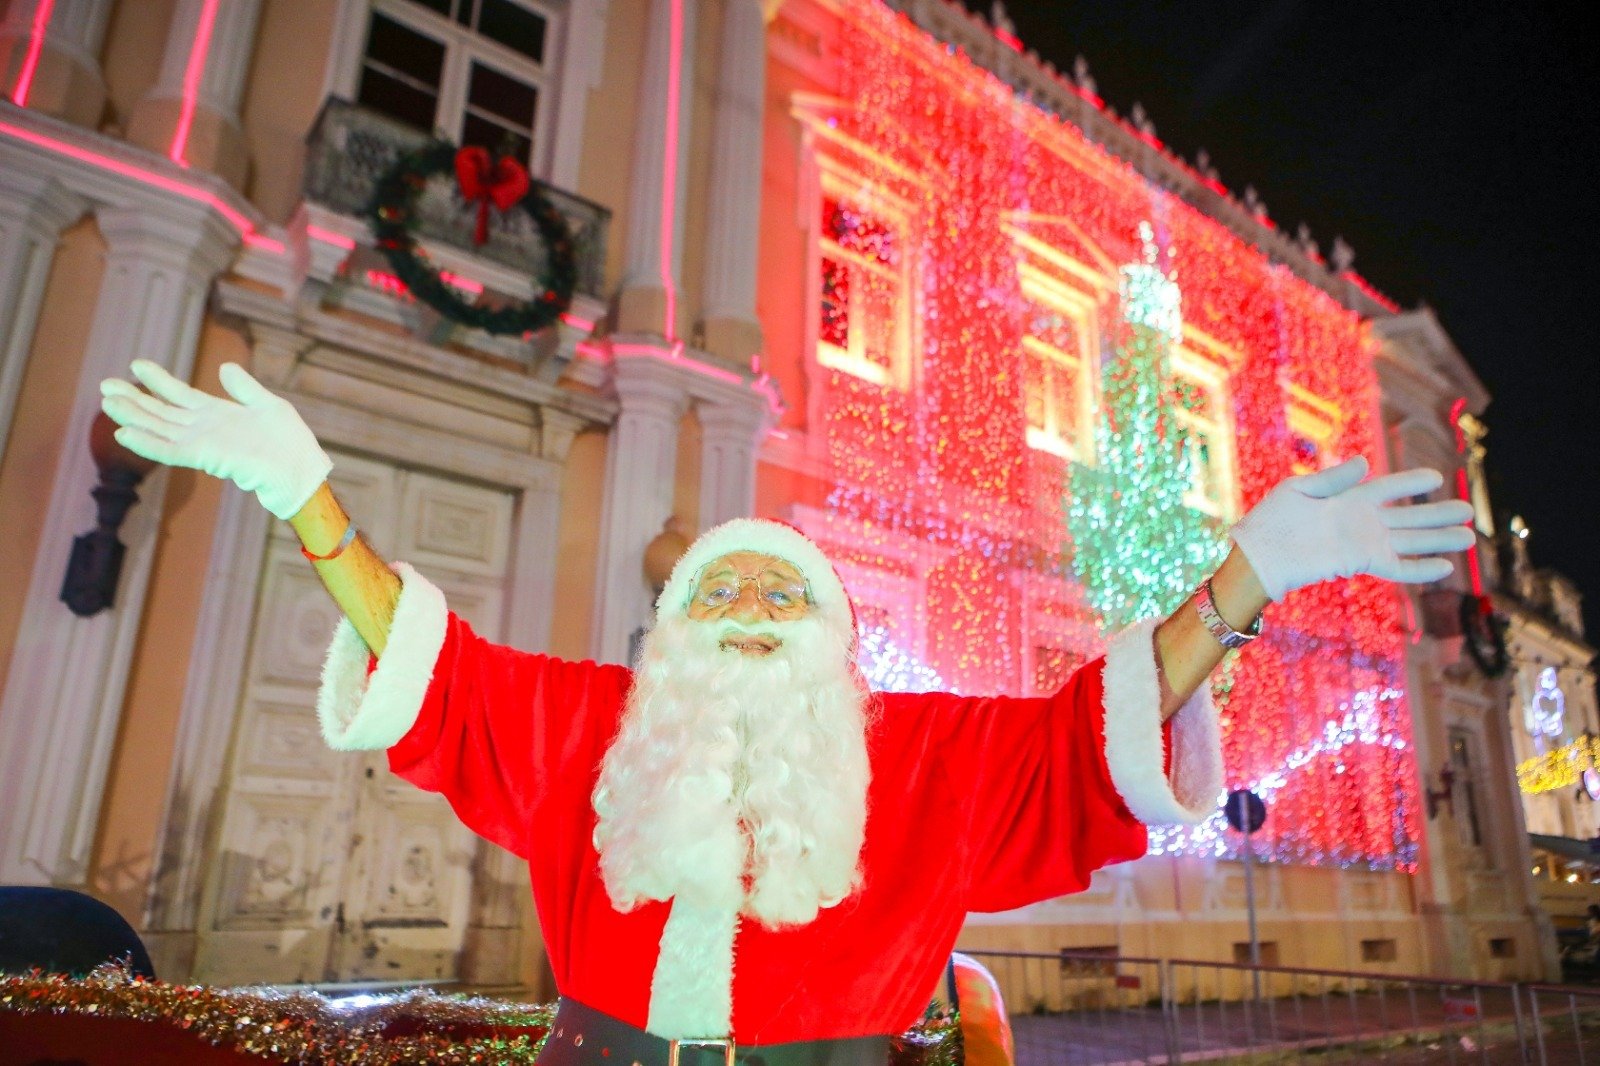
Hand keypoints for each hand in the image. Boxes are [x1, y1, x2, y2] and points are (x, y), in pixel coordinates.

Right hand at [100, 360, 331, 519]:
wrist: (301, 470)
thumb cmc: (290, 442)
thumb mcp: (268, 405)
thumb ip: (244, 388)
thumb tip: (224, 367)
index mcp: (218, 413)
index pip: (180, 394)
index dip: (159, 380)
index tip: (136, 364)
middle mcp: (205, 428)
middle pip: (162, 411)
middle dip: (134, 398)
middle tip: (105, 385)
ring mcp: (203, 443)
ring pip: (159, 428)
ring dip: (133, 417)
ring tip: (107, 402)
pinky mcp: (206, 458)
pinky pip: (170, 450)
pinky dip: (148, 443)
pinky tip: (125, 433)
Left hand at [1230, 456, 1475, 600]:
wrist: (1261, 554)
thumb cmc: (1274, 519)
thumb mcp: (1300, 489)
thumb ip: (1335, 478)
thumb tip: (1366, 463)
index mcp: (1350, 498)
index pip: (1390, 488)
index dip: (1413, 482)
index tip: (1437, 477)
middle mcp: (1363, 521)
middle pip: (1410, 517)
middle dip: (1439, 515)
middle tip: (1469, 511)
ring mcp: (1365, 543)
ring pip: (1411, 542)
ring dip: (1439, 540)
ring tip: (1469, 537)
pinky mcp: (1361, 563)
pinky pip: (1398, 567)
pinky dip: (1421, 569)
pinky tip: (1445, 567)